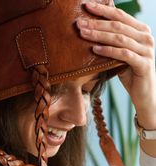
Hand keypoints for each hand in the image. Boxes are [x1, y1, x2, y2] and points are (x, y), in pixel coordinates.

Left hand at [76, 1, 155, 128]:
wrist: (144, 94)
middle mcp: (146, 37)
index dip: (103, 9)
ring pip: (119, 38)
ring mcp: (146, 50)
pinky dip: (108, 51)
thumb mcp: (120, 54)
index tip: (86, 5)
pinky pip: (123, 54)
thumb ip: (112, 41)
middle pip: (118, 26)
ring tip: (83, 33)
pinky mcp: (143, 64)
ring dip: (99, 35)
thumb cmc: (130, 73)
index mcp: (141, 30)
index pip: (120, 15)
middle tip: (79, 22)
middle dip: (96, 23)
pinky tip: (95, 49)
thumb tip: (92, 27)